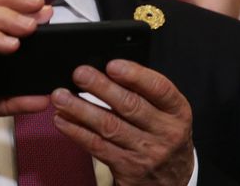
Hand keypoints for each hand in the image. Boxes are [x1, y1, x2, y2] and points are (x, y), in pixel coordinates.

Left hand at [51, 60, 193, 185]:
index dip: (135, 75)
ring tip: (61, 97)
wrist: (172, 181)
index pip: (159, 88)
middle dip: (101, 87)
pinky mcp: (128, 169)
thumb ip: (144, 92)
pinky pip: (98, 146)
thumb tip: (107, 71)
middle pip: (130, 106)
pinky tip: (63, 120)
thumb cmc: (164, 138)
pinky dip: (77, 132)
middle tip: (79, 74)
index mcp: (178, 112)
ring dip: (80, 109)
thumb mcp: (167, 113)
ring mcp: (147, 153)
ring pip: (109, 126)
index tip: (112, 65)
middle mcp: (166, 132)